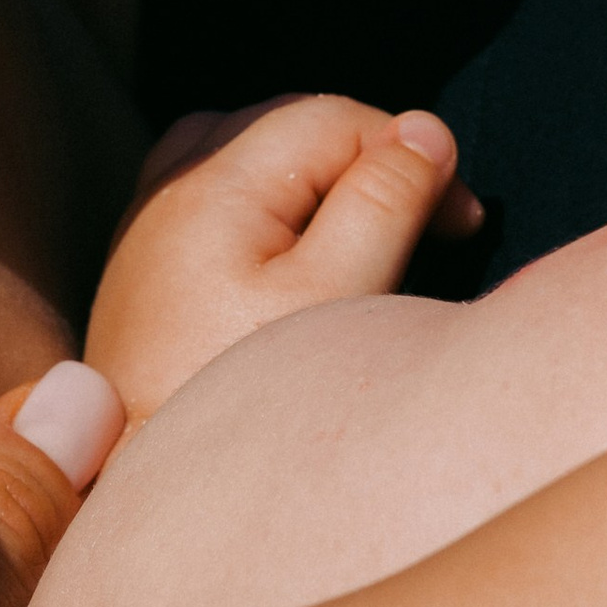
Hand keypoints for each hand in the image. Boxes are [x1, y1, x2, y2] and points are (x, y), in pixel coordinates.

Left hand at [85, 95, 481, 422]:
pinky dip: (266, 194)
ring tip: (362, 226)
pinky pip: (213, 186)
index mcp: (218, 180)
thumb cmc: (244, 390)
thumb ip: (384, 201)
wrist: (149, 487)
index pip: (338, 118)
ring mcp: (149, 219)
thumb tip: (424, 130)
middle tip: (429, 225)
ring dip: (315, 171)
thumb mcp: (335, 294)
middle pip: (292, 124)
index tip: (463, 223)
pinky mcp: (143, 260)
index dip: (413, 153)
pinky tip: (290, 248)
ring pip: (250, 147)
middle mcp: (173, 182)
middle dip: (368, 158)